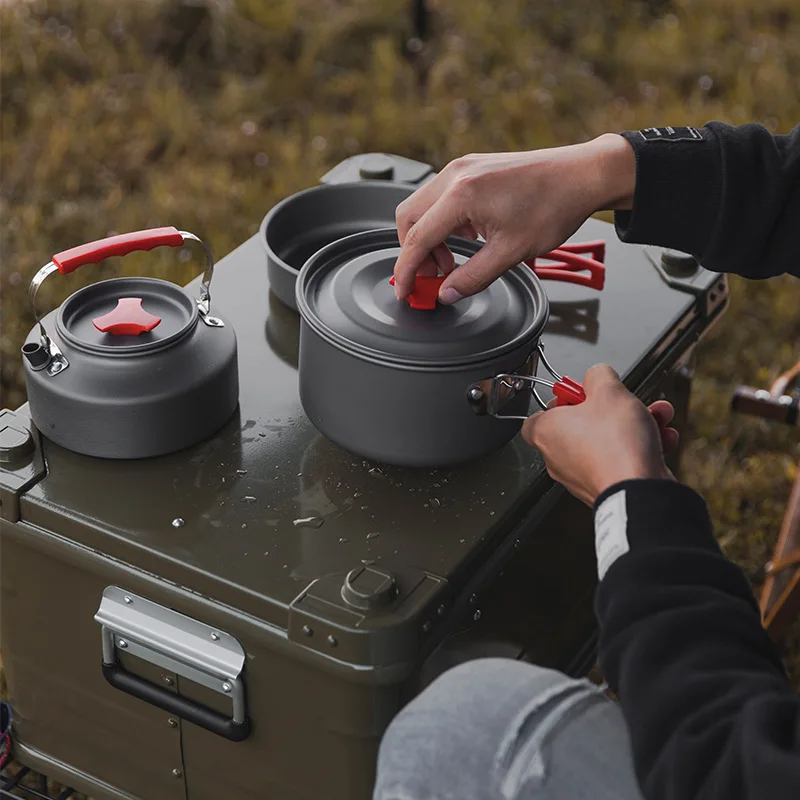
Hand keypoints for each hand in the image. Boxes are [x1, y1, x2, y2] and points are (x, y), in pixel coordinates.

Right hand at [392, 134, 634, 304]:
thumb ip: (473, 277)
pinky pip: (440, 198)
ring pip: (422, 207)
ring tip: (452, 263)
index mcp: (462, 194)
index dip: (407, 270)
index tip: (405, 291)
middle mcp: (456, 175)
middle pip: (409, 218)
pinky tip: (464, 241)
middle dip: (414, 253)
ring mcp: (463, 168)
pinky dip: (442, 223)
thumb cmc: (554, 206)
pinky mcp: (472, 169)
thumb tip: (446, 294)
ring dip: (428, 239)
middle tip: (433, 278)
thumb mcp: (511, 253)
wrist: (581, 176)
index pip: (417, 238)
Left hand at [522, 365, 678, 506]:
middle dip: (611, 409)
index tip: (579, 393)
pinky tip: (661, 437)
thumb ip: (599, 376)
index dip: (559, 401)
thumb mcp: (608, 391)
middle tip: (624, 402)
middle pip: (581, 425)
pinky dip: (640, 448)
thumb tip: (597, 375)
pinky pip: (620, 461)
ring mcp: (581, 476)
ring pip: (607, 442)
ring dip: (634, 425)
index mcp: (547, 432)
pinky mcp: (605, 487)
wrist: (638, 489)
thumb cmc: (615, 446)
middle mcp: (558, 458)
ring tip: (654, 416)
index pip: (537, 416)